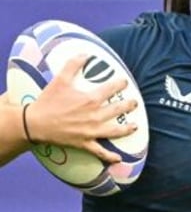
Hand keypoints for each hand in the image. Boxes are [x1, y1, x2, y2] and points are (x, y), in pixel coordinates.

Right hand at [24, 54, 138, 162]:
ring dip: (126, 129)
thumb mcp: (60, 80)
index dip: (120, 84)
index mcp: (90, 99)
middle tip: (135, 103)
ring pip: (115, 130)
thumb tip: (85, 53)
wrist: (35, 123)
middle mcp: (94, 115)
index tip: (125, 82)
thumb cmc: (48, 101)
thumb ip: (73, 65)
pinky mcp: (85, 143)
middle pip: (118, 110)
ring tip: (135, 126)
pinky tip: (119, 158)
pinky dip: (110, 156)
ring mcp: (91, 131)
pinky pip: (100, 151)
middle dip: (129, 105)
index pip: (111, 89)